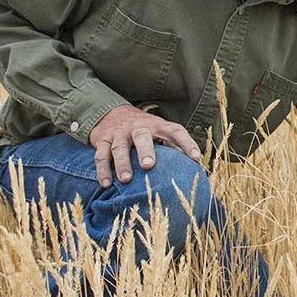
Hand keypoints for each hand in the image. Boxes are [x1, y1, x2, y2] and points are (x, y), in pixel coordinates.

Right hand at [88, 104, 202, 186]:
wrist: (109, 113)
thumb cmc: (143, 129)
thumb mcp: (158, 131)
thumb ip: (172, 145)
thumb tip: (193, 165)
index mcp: (156, 125)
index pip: (175, 131)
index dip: (186, 143)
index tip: (196, 157)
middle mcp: (137, 128)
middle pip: (142, 137)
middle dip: (145, 151)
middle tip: (149, 165)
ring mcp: (118, 134)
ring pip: (119, 148)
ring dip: (122, 164)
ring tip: (126, 179)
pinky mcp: (102, 140)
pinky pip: (101, 156)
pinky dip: (103, 170)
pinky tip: (106, 184)